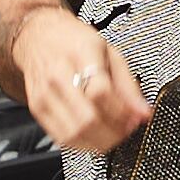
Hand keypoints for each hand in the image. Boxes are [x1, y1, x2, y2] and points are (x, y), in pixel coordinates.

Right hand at [12, 4, 148, 154]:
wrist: (38, 36)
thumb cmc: (74, 42)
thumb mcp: (110, 53)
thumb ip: (128, 85)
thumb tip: (143, 113)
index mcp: (81, 54)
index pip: (101, 92)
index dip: (121, 112)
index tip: (134, 119)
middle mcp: (59, 74)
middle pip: (87, 118)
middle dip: (113, 133)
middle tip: (126, 130)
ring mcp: (44, 93)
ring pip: (73, 134)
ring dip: (99, 142)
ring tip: (112, 134)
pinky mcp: (37, 108)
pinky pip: (61, 138)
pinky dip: (82, 143)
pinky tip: (93, 136)